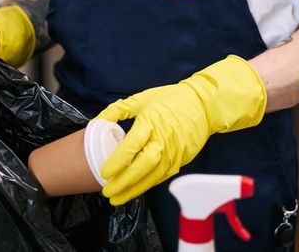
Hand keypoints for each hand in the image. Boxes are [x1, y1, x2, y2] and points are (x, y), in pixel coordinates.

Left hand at [95, 55, 266, 205]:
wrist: (202, 105)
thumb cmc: (169, 100)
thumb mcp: (140, 99)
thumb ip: (116, 111)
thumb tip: (96, 122)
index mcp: (150, 122)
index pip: (131, 146)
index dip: (117, 161)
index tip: (104, 172)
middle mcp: (163, 139)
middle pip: (142, 165)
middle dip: (124, 182)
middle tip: (107, 192)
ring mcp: (174, 152)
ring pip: (153, 176)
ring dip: (134, 189)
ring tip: (117, 198)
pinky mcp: (181, 160)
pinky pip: (162, 176)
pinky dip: (148, 184)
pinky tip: (135, 190)